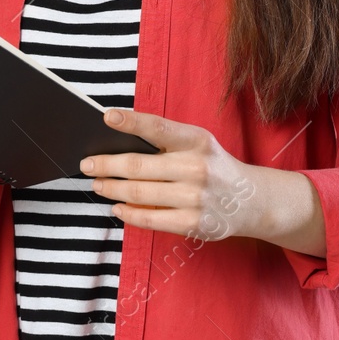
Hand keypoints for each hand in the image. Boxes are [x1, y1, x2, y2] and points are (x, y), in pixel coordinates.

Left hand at [78, 109, 257, 240]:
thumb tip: (119, 144)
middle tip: (87, 165)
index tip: (106, 117)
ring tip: (97, 185)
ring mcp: (195, 197)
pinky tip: (117, 207)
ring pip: (139, 193)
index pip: (158, 127)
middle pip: (138, 165)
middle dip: (106, 165)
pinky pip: (150, 219)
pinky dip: (128, 213)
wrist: (251, 200)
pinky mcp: (193, 223)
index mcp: (197, 140)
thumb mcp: (199, 144)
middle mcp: (196, 167)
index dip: (131, 121)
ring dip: (111, 189)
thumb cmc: (214, 167)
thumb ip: (167, 142)